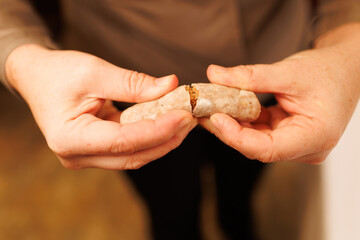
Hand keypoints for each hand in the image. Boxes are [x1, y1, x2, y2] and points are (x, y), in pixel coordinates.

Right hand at [6, 44, 195, 168]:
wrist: (37, 78)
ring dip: (162, 140)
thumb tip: (171, 86)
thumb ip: (133, 83)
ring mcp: (88, 156)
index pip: (123, 141)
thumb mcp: (94, 72)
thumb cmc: (58, 73)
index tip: (184, 116)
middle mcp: (77, 155)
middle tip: (192, 118)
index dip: (157, 131)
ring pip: (134, 156)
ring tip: (185, 121)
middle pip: (133, 156)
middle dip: (166, 139)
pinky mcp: (97, 150)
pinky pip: (129, 148)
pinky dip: (150, 137)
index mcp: (70, 138)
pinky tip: (168, 123)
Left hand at [200, 24, 359, 163]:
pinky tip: (227, 107)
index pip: (267, 149)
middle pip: (257, 146)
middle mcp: (305, 148)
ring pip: (256, 140)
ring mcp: (296, 144)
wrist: (348, 69)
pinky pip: (260, 132)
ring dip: (233, 124)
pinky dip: (243, 120)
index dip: (237, 137)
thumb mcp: (289, 71)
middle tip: (203, 111)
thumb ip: (251, 76)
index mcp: (315, 137)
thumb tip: (214, 74)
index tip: (215, 118)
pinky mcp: (288, 135)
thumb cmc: (328, 71)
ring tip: (210, 106)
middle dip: (228, 129)